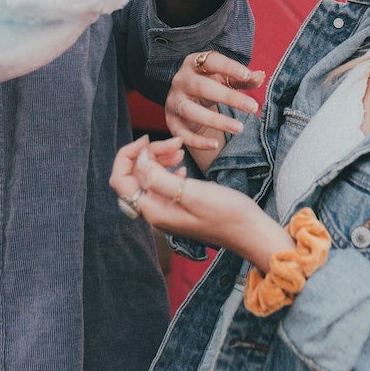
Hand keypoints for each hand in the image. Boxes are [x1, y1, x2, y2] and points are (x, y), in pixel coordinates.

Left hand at [109, 137, 292, 271]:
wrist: (249, 231)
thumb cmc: (225, 213)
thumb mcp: (191, 193)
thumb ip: (159, 178)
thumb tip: (139, 161)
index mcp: (152, 210)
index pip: (120, 179)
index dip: (128, 155)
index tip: (148, 139)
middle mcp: (154, 212)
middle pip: (134, 175)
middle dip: (148, 154)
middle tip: (175, 143)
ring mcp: (165, 211)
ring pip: (148, 177)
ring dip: (158, 159)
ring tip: (180, 150)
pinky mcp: (177, 207)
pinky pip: (161, 184)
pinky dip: (167, 168)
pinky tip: (182, 165)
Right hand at [166, 50, 262, 170]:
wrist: (188, 102)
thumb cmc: (211, 85)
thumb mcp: (227, 79)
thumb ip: (243, 78)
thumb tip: (260, 76)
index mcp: (194, 63)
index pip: (211, 61)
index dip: (229, 67)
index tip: (247, 75)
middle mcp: (181, 80)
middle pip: (202, 87)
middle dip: (228, 97)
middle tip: (253, 107)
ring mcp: (174, 101)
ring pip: (191, 111)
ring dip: (215, 121)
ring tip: (239, 128)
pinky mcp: (171, 121)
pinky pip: (182, 133)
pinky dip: (197, 141)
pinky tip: (215, 145)